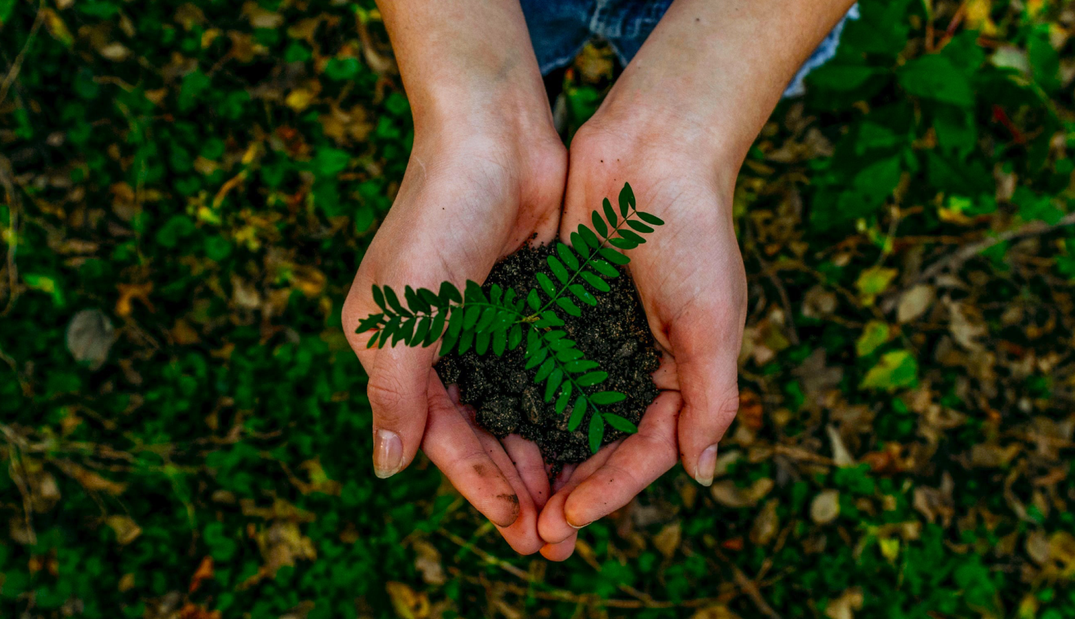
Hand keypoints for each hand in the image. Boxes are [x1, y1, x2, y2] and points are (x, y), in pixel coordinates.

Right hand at [341, 120, 565, 554]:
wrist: (494, 133)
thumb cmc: (439, 215)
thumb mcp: (404, 311)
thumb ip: (395, 392)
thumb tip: (387, 468)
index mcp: (398, 353)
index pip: (442, 438)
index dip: (479, 487)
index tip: (519, 529)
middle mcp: (441, 347)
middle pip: (483, 435)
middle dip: (517, 487)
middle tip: (556, 538)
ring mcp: (487, 328)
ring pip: (518, 412)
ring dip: (544, 458)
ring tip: (577, 506)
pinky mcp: (529, 307)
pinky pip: (547, 373)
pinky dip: (564, 410)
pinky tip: (592, 442)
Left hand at [536, 111, 747, 559]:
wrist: (652, 150)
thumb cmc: (693, 233)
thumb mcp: (712, 322)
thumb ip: (710, 399)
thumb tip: (701, 475)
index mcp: (681, 374)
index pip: (645, 452)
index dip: (610, 490)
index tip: (569, 517)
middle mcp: (637, 364)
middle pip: (601, 444)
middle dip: (571, 488)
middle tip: (533, 530)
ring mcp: (597, 338)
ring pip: (565, 415)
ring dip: (541, 457)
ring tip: (508, 496)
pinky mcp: (561, 310)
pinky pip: (539, 368)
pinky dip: (520, 401)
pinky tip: (491, 429)